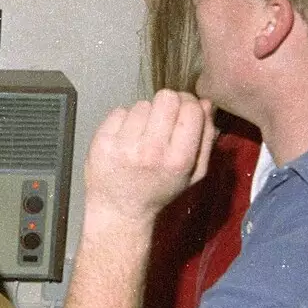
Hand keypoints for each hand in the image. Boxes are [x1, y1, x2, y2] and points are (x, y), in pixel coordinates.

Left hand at [84, 90, 215, 223]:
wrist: (120, 210)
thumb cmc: (160, 190)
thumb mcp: (194, 173)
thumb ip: (205, 139)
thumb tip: (206, 103)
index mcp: (178, 160)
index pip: (191, 109)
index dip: (190, 104)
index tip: (185, 111)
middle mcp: (150, 151)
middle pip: (166, 97)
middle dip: (168, 104)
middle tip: (164, 118)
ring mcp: (123, 145)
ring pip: (142, 104)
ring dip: (145, 115)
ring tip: (142, 136)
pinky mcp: (102, 141)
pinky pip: (119, 111)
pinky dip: (124, 120)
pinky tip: (125, 138)